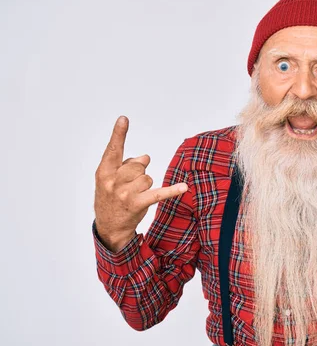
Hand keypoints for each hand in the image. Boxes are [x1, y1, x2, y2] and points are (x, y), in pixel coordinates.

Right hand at [93, 116, 188, 250]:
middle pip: (138, 164)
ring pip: (147, 177)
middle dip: (138, 172)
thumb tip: (146, 157)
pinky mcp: (137, 204)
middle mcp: (113, 181)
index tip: (124, 119)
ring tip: (134, 195)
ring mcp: (125, 194)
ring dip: (145, 185)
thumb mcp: (110, 179)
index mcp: (103, 172)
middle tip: (129, 186)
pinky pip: (159, 193)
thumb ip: (127, 163)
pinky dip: (172, 190)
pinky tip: (184, 187)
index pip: (112, 150)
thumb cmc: (111, 197)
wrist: (109, 226)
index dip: (118, 134)